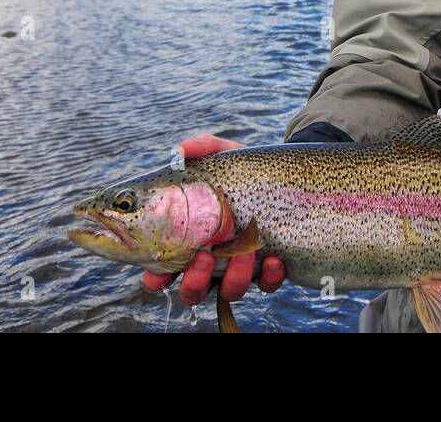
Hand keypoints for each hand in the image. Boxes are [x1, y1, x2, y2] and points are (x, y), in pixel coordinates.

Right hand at [142, 133, 286, 304]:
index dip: (156, 278)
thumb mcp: (222, 156)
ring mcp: (240, 268)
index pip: (163, 270)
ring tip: (243, 253)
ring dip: (233, 278)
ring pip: (229, 292)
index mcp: (191, 240)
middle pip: (193, 290)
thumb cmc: (241, 170)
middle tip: (204, 257)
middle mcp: (213, 261)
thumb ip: (202, 148)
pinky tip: (272, 259)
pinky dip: (268, 276)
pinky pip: (267, 284)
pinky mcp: (269, 269)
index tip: (157, 274)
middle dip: (195, 281)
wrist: (284, 176)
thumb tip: (182, 150)